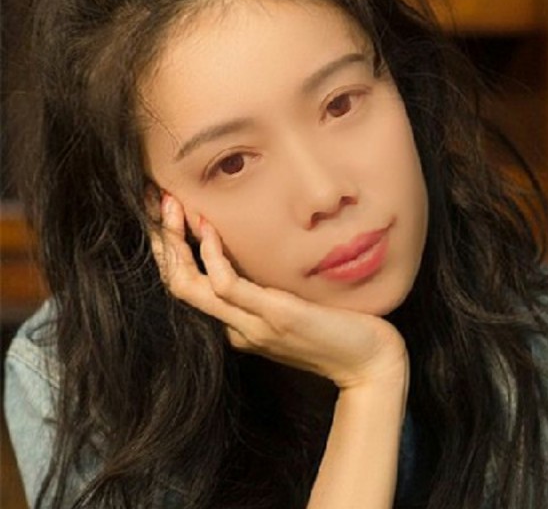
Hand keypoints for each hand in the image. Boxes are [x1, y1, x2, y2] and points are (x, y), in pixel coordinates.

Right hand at [150, 194, 408, 389]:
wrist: (372, 366)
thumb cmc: (340, 331)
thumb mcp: (297, 308)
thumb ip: (273, 292)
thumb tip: (263, 256)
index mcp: (240, 325)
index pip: (188, 287)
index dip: (169, 250)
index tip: (168, 212)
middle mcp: (237, 328)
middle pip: (178, 284)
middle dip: (162, 240)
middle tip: (157, 200)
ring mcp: (253, 325)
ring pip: (190, 286)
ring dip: (176, 241)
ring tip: (174, 205)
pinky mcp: (274, 318)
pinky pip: (227, 285)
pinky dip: (212, 254)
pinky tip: (210, 227)